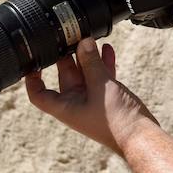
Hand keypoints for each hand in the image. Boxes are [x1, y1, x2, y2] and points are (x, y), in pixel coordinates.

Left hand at [24, 38, 157, 154]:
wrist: (140, 137)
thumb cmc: (116, 120)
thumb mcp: (100, 86)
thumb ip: (91, 62)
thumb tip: (83, 41)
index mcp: (65, 106)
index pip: (38, 94)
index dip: (33, 79)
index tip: (34, 62)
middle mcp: (76, 103)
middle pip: (65, 76)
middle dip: (68, 56)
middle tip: (71, 36)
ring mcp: (92, 99)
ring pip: (85, 73)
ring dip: (88, 57)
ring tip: (90, 38)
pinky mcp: (108, 97)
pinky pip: (101, 76)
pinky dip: (103, 63)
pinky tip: (107, 48)